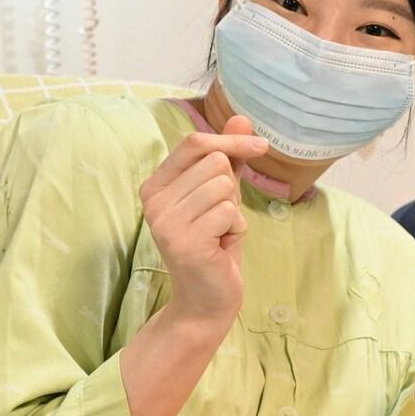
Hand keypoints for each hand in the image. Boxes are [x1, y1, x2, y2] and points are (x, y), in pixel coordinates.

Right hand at [139, 115, 267, 328]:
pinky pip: (230, 213)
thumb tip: (241, 117)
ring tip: (219, 234)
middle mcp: (154, 200)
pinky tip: (221, 247)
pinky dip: (237, 229)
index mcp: (156, 184)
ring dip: (235, 213)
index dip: (232, 141)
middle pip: (215, 163)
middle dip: (232, 190)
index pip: (194, 143)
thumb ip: (227, 156)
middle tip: (221, 219)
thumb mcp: (222, 194)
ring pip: (224, 187)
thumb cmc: (216, 243)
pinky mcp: (185, 241)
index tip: (260, 146)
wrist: (208, 298)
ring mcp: (165, 221)